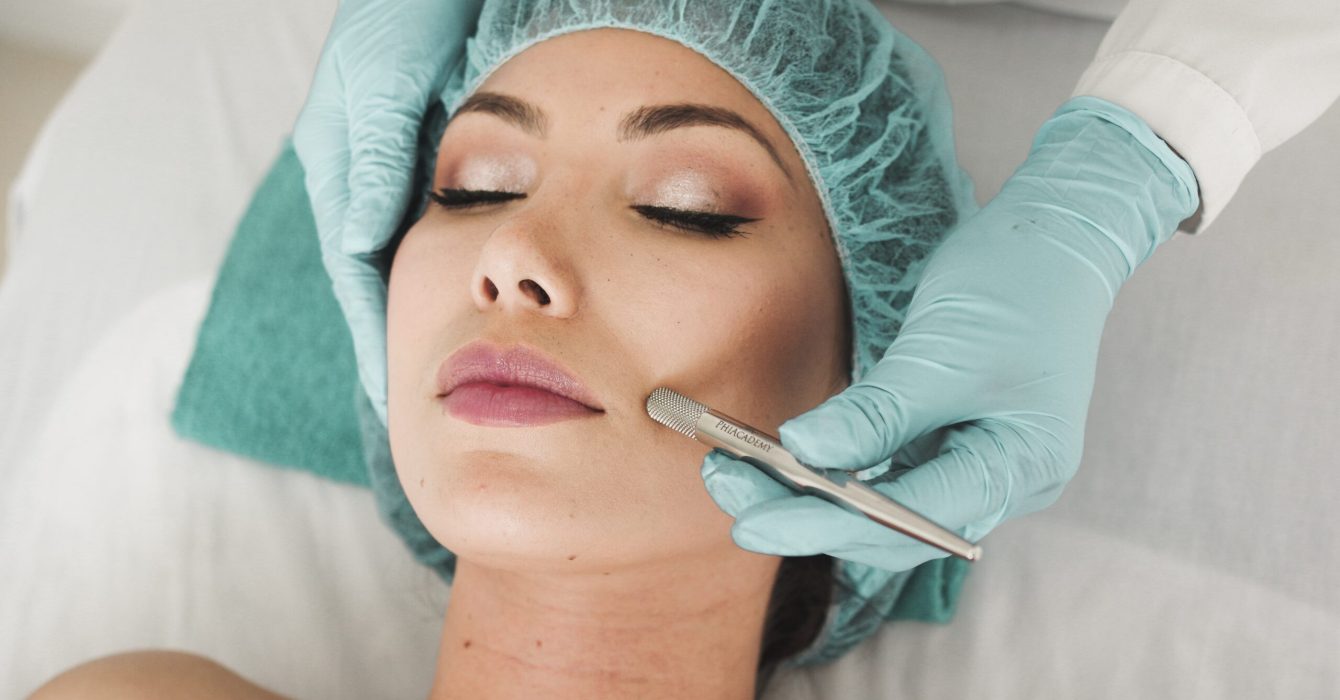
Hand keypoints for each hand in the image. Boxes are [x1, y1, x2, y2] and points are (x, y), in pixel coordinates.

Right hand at [294, 0, 485, 425]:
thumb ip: (375, 157)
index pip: (355, 270)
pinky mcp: (433, 156)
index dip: (374, 334)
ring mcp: (400, 167)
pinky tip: (479, 303)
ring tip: (453, 374)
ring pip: (414, 258)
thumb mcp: (383, 78)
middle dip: (398, 341)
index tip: (395, 393)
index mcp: (341, 164)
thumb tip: (360, 242)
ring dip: (429, 313)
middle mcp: (367, 174)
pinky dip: (456, 270)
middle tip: (424, 408)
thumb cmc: (406, 8)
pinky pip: (444, 229)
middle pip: (379, 277)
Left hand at [701, 96, 1199, 571]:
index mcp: (1019, 467)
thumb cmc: (1016, 284)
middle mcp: (1002, 481)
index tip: (752, 522)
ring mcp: (978, 462)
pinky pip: (887, 473)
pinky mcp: (952, 438)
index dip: (825, 525)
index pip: (909, 523)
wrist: (1057, 234)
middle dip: (806, 517)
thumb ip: (877, 412)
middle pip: (892, 529)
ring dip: (811, 496)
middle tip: (728, 493)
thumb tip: (802, 453)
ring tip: (736, 474)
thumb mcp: (941, 350)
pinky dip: (835, 469)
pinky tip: (784, 460)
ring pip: (883, 506)